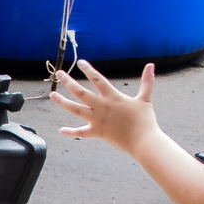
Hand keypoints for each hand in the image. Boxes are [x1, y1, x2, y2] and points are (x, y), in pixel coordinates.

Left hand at [47, 59, 161, 152]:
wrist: (143, 141)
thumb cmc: (145, 120)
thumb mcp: (145, 98)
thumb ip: (147, 82)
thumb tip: (151, 65)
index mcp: (113, 97)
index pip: (97, 79)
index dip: (88, 70)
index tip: (80, 63)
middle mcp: (102, 106)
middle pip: (81, 92)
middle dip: (68, 82)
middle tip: (58, 74)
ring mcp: (97, 120)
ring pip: (76, 109)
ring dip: (63, 102)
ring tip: (52, 95)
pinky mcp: (97, 133)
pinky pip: (81, 132)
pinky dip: (71, 132)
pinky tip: (61, 130)